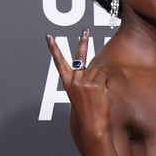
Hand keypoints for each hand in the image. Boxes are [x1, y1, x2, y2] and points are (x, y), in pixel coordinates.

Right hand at [45, 30, 111, 151]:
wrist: (92, 125)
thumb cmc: (87, 113)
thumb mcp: (80, 95)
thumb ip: (84, 80)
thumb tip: (95, 69)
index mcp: (67, 83)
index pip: (59, 62)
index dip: (54, 49)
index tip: (49, 37)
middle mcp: (74, 80)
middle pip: (80, 57)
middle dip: (83, 42)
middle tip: (86, 30)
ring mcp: (84, 81)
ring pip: (97, 70)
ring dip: (101, 80)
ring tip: (98, 95)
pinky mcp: (95, 83)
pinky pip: (104, 77)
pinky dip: (106, 84)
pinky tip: (103, 95)